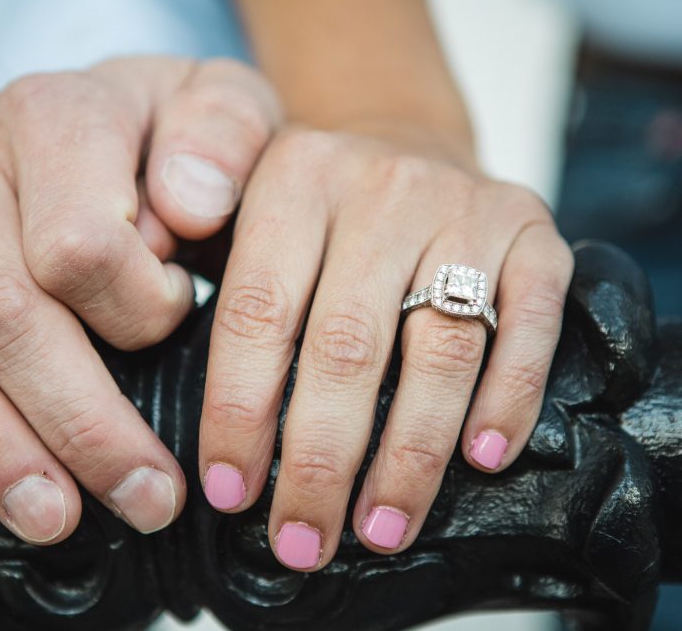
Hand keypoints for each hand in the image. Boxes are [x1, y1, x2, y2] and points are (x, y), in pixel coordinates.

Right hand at [0, 57, 279, 542]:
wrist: (73, 106)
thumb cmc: (156, 133)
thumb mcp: (221, 109)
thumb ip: (227, 137)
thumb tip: (187, 210)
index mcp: (53, 114)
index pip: (79, 248)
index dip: (136, 315)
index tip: (173, 331)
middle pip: (0, 314)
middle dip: (77, 427)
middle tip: (142, 501)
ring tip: (50, 516)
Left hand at [198, 125, 572, 569]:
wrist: (407, 139)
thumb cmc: (311, 205)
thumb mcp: (240, 198)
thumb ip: (194, 247)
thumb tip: (145, 317)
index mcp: (293, 180)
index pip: (257, 313)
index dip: (240, 412)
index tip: (230, 493)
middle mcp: (379, 187)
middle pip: (348, 347)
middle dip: (321, 462)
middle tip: (303, 542)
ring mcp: (465, 208)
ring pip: (441, 350)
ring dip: (410, 457)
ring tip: (380, 530)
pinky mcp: (535, 233)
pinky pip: (530, 326)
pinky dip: (509, 398)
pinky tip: (482, 460)